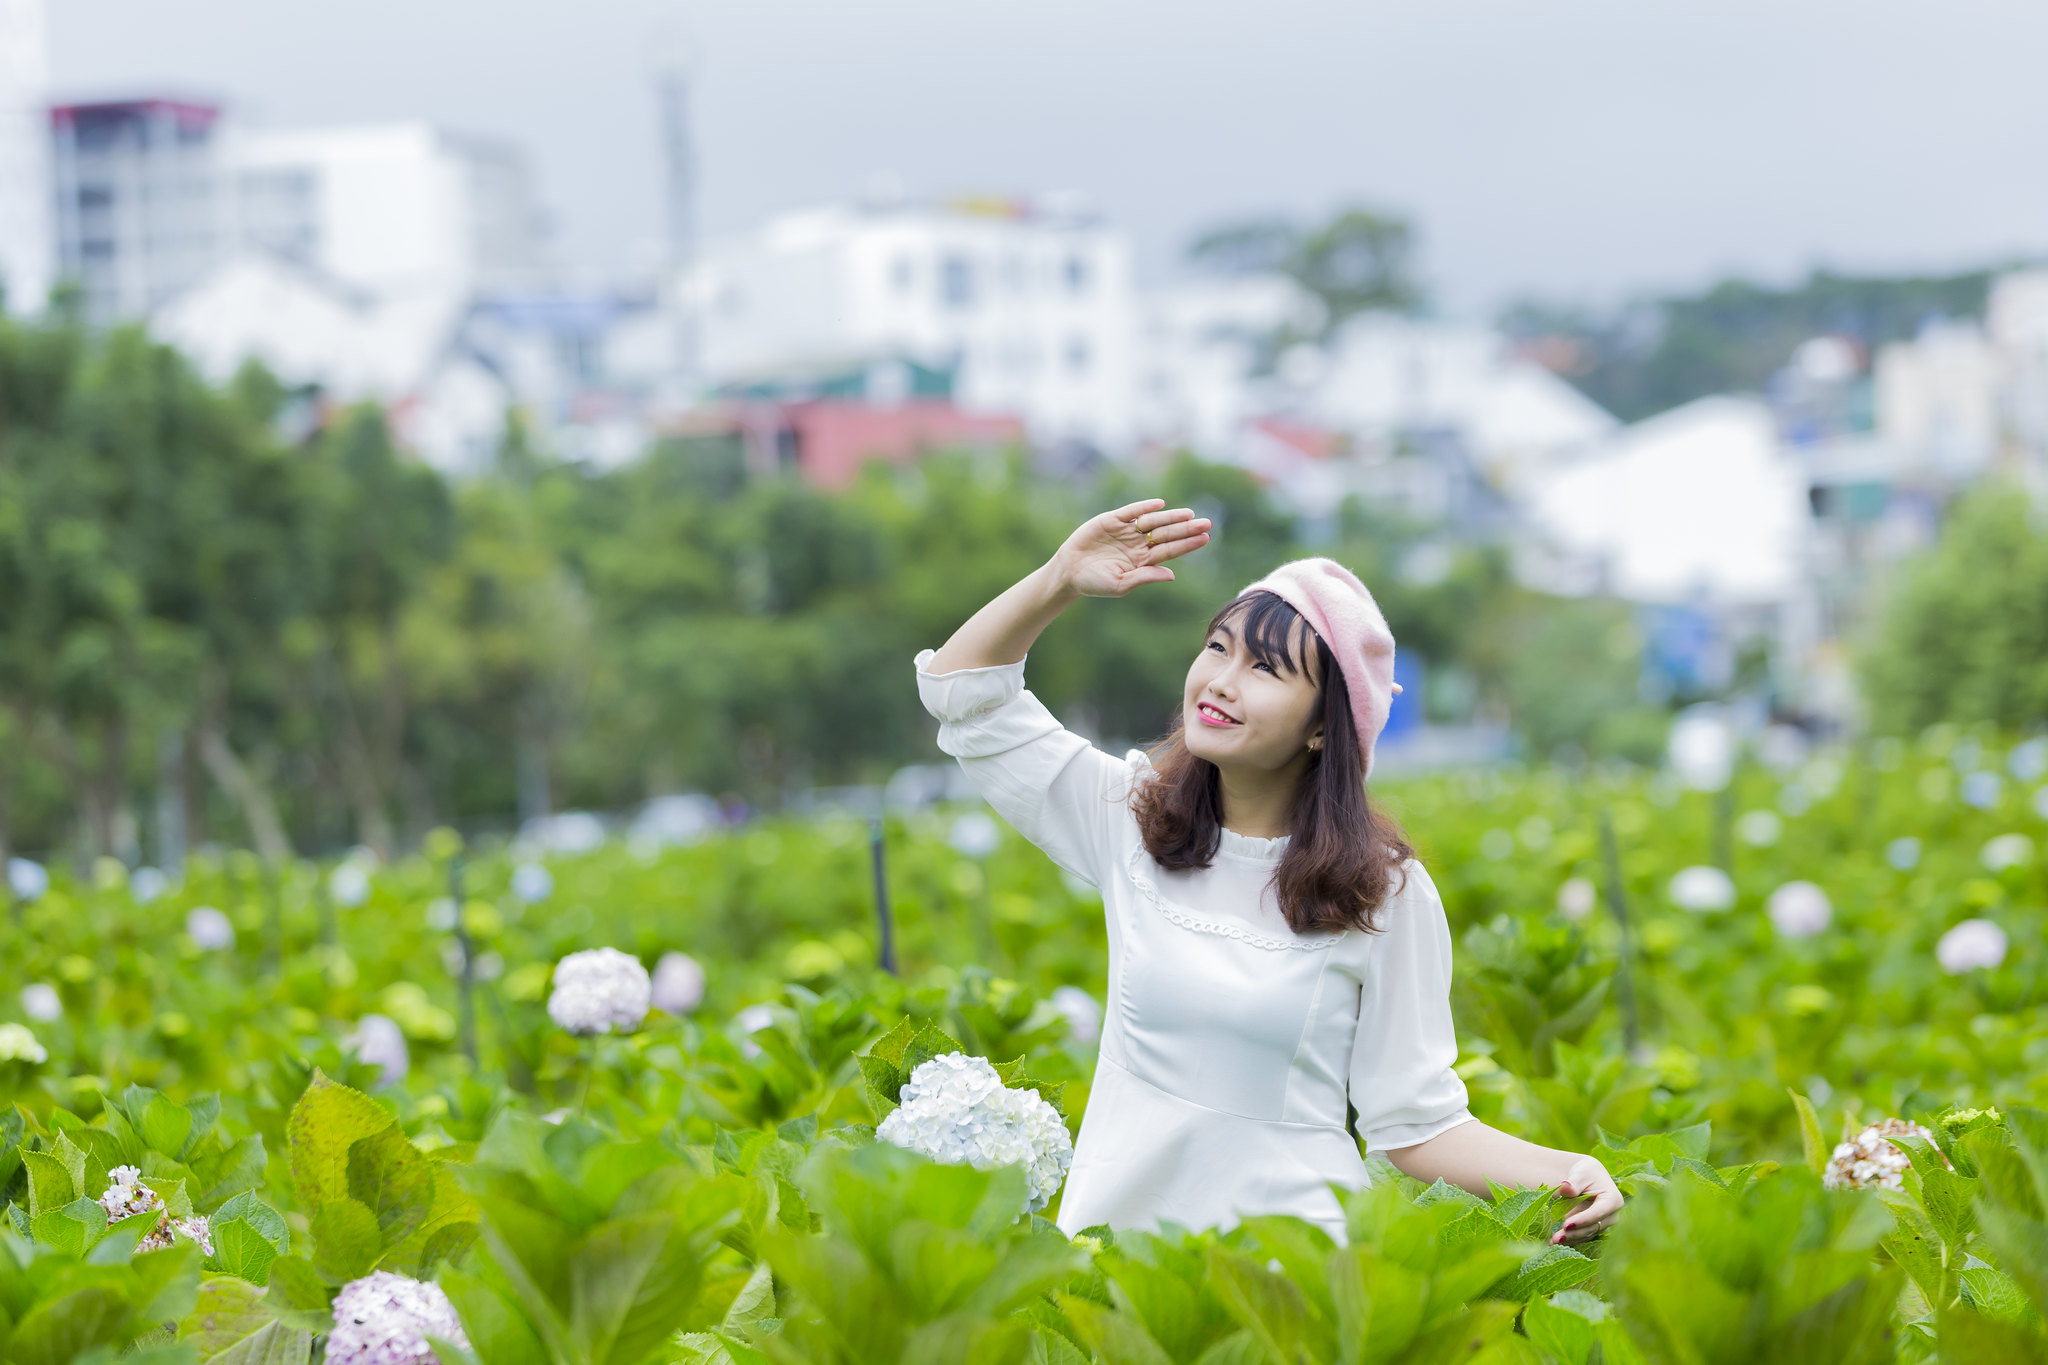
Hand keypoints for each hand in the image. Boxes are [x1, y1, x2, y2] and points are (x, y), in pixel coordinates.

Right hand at [1051, 499, 1212, 598]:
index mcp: (1144, 561)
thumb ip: (1145, 577)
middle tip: (1206, 523)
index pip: (1171, 550)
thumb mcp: (1121, 584)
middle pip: (1167, 534)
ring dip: (1171, 517)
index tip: (1205, 538)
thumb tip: (1171, 575)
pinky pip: (1131, 511)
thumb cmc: (1095, 583)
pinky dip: (1144, 507)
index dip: (1188, 544)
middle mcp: (1139, 544)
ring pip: (1153, 521)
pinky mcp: (1112, 520)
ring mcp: (1126, 531)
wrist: (1068, 572)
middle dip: (1186, 528)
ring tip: (1189, 514)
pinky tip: (1160, 505)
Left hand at [1549, 1157, 1622, 1245]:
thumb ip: (1573, 1182)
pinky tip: (1555, 1242)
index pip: (1598, 1212)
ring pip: (1587, 1234)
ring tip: (1552, 1241)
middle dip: (1574, 1233)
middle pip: (1592, 1227)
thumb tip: (1565, 1187)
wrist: (1587, 1178)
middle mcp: (1612, 1215)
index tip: (1566, 1224)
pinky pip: (1583, 1236)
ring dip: (1570, 1239)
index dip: (1583, 1219)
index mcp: (1613, 1199)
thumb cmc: (1585, 1173)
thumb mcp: (1580, 1173)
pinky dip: (1570, 1240)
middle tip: (1556, 1238)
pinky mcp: (1595, 1229)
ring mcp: (1604, 1224)